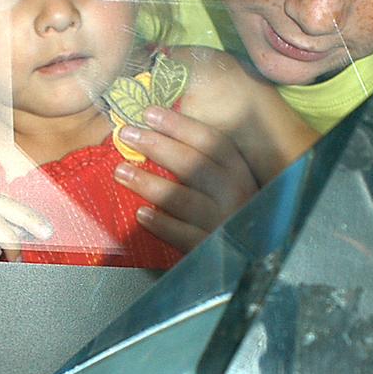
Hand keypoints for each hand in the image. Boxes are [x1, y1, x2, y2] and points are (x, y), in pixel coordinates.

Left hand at [113, 106, 258, 252]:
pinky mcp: (210, 248)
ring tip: (121, 172)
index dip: (180, 126)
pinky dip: (161, 223)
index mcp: (241, 173)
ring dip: (149, 183)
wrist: (251, 261)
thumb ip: (204, 162)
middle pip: (195, 164)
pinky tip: (141, 214)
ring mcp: (225, 222)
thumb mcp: (227, 185)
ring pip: (184, 199)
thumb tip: (160, 131)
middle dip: (157, 146)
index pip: (212, 142)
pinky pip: (182, 234)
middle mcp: (237, 195)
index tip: (150, 113)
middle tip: (126, 135)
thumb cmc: (231, 213)